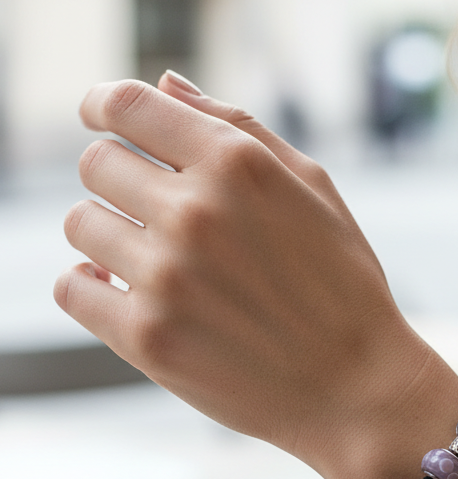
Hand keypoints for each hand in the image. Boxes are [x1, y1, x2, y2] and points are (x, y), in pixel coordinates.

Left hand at [57, 74, 457, 478]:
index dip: (103, 106)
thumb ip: (238, 129)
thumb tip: (164, 85)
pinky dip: (89, 287)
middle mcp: (195, 213)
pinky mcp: (149, 338)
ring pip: (81, 226)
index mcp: (237, 165)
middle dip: (121, 183)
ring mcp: (167, 278)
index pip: (125, 105)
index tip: (102, 121)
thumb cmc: (345, 288)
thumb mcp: (316, 191)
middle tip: (155, 215)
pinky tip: (121, 293)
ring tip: (154, 263)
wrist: (359, 388)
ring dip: (109, 238)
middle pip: (97, 166)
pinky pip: (72, 289)